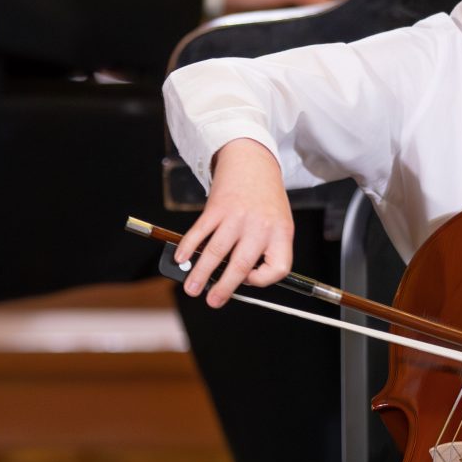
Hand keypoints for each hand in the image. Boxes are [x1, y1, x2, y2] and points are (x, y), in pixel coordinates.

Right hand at [175, 139, 294, 305]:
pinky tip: (180, 258)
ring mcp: (237, 216)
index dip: (263, 280)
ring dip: (199, 273)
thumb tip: (238, 279)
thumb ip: (265, 249)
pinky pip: (200, 232)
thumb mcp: (278, 223)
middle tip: (213, 301)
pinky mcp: (217, 207)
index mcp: (281, 232)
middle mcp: (260, 226)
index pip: (278, 267)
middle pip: (241, 265)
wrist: (252, 161)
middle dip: (224, 288)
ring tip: (191, 288)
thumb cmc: (265, 198)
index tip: (248, 281)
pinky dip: (187, 247)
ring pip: (215, 252)